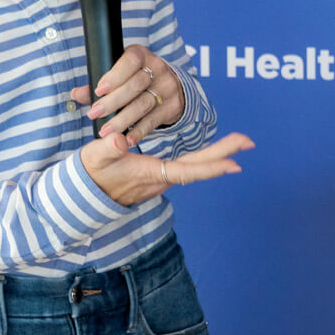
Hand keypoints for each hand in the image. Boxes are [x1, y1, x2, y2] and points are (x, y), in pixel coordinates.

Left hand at [72, 45, 185, 150]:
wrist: (172, 86)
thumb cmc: (138, 77)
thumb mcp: (122, 73)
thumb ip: (101, 84)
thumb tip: (76, 94)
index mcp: (141, 54)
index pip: (130, 61)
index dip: (114, 76)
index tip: (98, 91)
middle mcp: (157, 68)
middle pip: (135, 86)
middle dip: (112, 102)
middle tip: (94, 114)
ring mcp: (167, 88)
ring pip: (143, 104)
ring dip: (122, 120)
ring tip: (105, 131)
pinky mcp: (172, 106)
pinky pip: (153, 120)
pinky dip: (139, 131)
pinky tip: (128, 139)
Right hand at [81, 131, 253, 207]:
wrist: (84, 195)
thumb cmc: (91, 174)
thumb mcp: (95, 156)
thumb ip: (108, 147)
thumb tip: (119, 138)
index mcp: (151, 173)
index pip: (188, 170)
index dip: (211, 167)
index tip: (234, 163)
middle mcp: (162, 179)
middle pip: (200, 166)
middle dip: (225, 152)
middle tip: (250, 141)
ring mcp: (162, 178)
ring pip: (196, 166)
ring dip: (218, 154)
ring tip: (240, 142)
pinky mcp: (159, 176)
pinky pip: (188, 167)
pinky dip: (205, 158)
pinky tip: (215, 152)